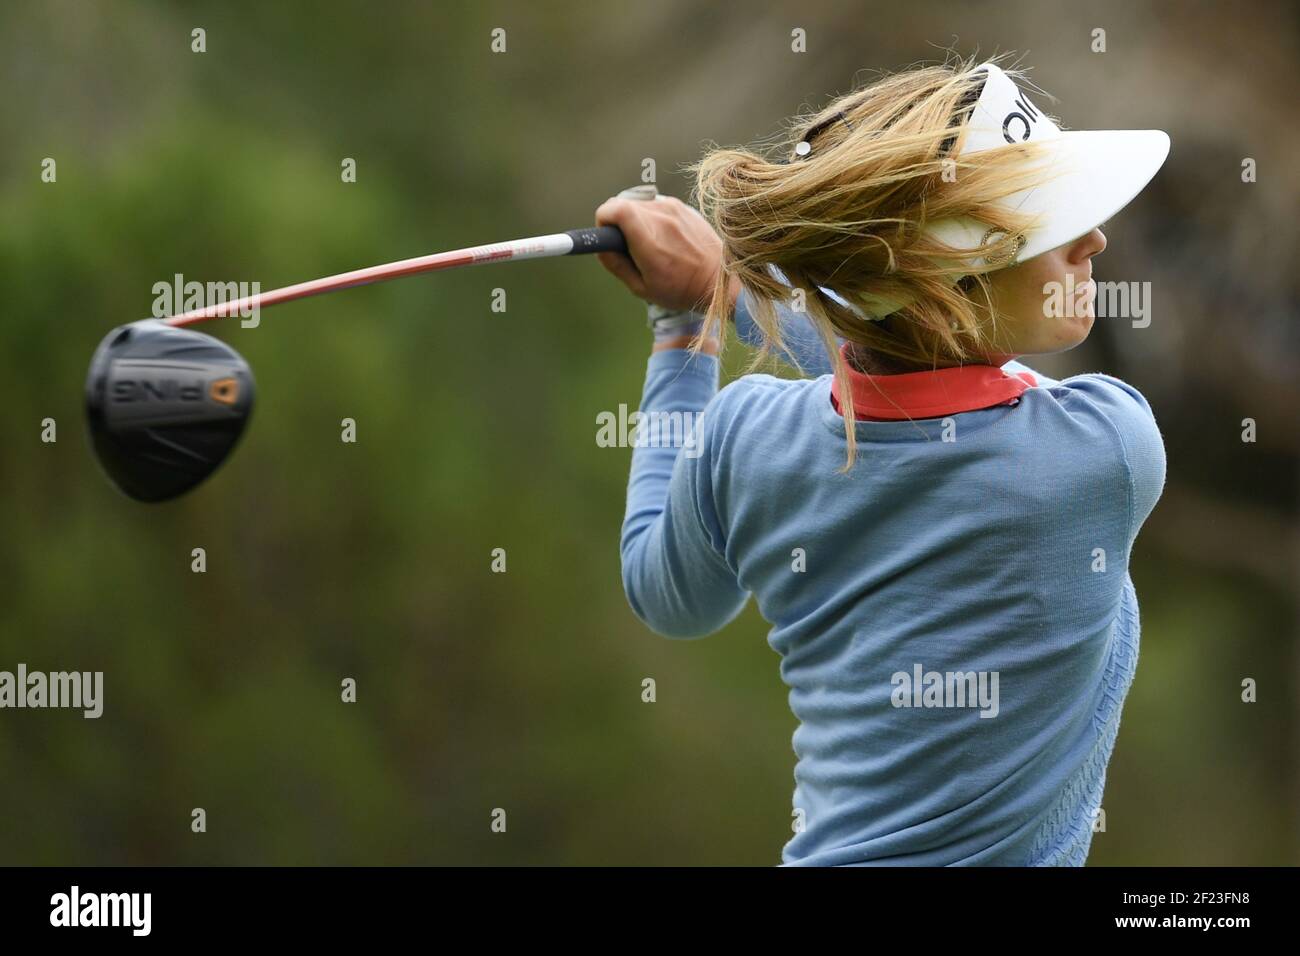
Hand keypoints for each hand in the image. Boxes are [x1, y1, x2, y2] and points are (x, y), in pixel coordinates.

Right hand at [594, 194, 740, 314]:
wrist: (721, 280)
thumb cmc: (682, 289)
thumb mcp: (642, 288)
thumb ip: (616, 265)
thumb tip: (600, 247)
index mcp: (648, 239)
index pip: (614, 209)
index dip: (603, 219)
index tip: (606, 235)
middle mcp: (661, 216)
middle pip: (623, 205)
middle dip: (619, 224)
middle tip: (630, 248)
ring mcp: (674, 207)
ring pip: (639, 204)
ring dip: (637, 221)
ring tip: (652, 247)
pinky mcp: (682, 206)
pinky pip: (656, 206)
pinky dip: (653, 219)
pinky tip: (666, 241)